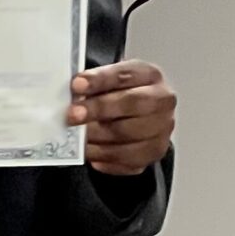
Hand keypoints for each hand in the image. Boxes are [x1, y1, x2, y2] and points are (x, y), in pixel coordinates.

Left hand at [69, 61, 175, 177]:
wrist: (140, 116)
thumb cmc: (121, 95)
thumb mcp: (109, 81)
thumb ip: (94, 85)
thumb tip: (72, 95)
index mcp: (150, 75)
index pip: (125, 75)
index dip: (100, 80)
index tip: (76, 85)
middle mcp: (162, 101)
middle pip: (132, 104)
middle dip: (99, 109)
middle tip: (72, 115)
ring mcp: (162, 129)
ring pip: (129, 135)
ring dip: (97, 138)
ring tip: (76, 138)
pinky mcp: (154, 153)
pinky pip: (128, 160)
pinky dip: (105, 158)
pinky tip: (89, 153)